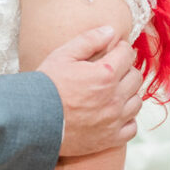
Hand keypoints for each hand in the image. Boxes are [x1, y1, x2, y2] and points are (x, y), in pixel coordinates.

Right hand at [38, 26, 142, 156]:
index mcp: (106, 74)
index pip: (127, 54)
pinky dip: (127, 119)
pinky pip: (132, 127)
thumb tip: (111, 31)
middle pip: (136, 77)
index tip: (114, 50)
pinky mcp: (110, 138)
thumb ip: (89, 40)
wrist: (33, 120)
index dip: (121, 48)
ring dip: (128, 93)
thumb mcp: (62, 55)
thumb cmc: (46, 86)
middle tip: (113, 69)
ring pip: (137, 102)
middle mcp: (115, 97)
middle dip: (126, 69)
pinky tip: (114, 114)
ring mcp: (114, 119)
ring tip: (114, 91)